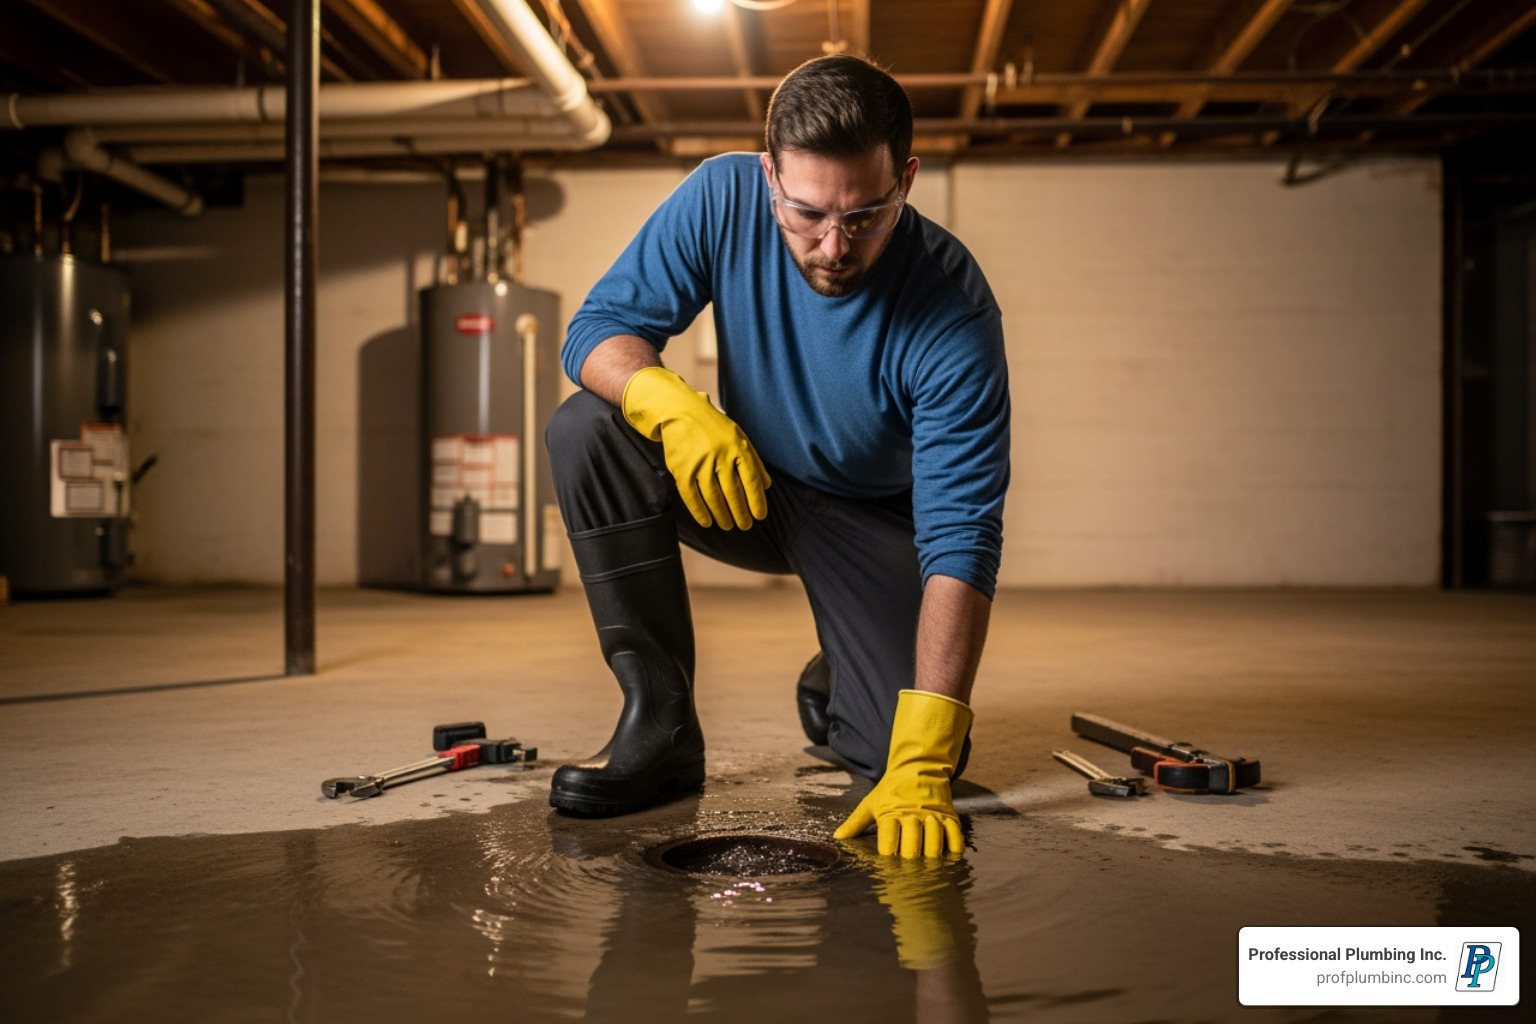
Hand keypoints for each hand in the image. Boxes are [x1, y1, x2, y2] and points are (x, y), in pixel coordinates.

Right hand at [621, 366, 769, 529]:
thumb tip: (767, 486)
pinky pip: (692, 497)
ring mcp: (700, 464)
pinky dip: (700, 512)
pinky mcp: (682, 469)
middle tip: (745, 526)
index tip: (760, 516)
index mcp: (738, 447)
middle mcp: (720, 456)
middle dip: (741, 513)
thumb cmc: (713, 427)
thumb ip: (754, 461)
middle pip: (734, 493)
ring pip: (714, 497)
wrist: (680, 411)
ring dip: (722, 515)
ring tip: (728, 526)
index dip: (757, 501)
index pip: (751, 481)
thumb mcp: (739, 437)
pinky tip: (707, 522)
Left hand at [833, 689, 971, 858]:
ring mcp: (933, 816)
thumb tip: (838, 837)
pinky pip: (955, 835)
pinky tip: (949, 857)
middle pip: (912, 843)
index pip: (889, 838)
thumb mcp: (871, 803)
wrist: (918, 767)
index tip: (887, 865)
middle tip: (908, 873)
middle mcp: (912, 815)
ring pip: (934, 840)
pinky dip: (954, 848)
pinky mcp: (949, 816)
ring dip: (931, 855)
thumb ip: (855, 822)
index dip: (888, 853)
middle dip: (910, 859)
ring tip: (928, 867)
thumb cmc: (891, 790)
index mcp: (891, 813)